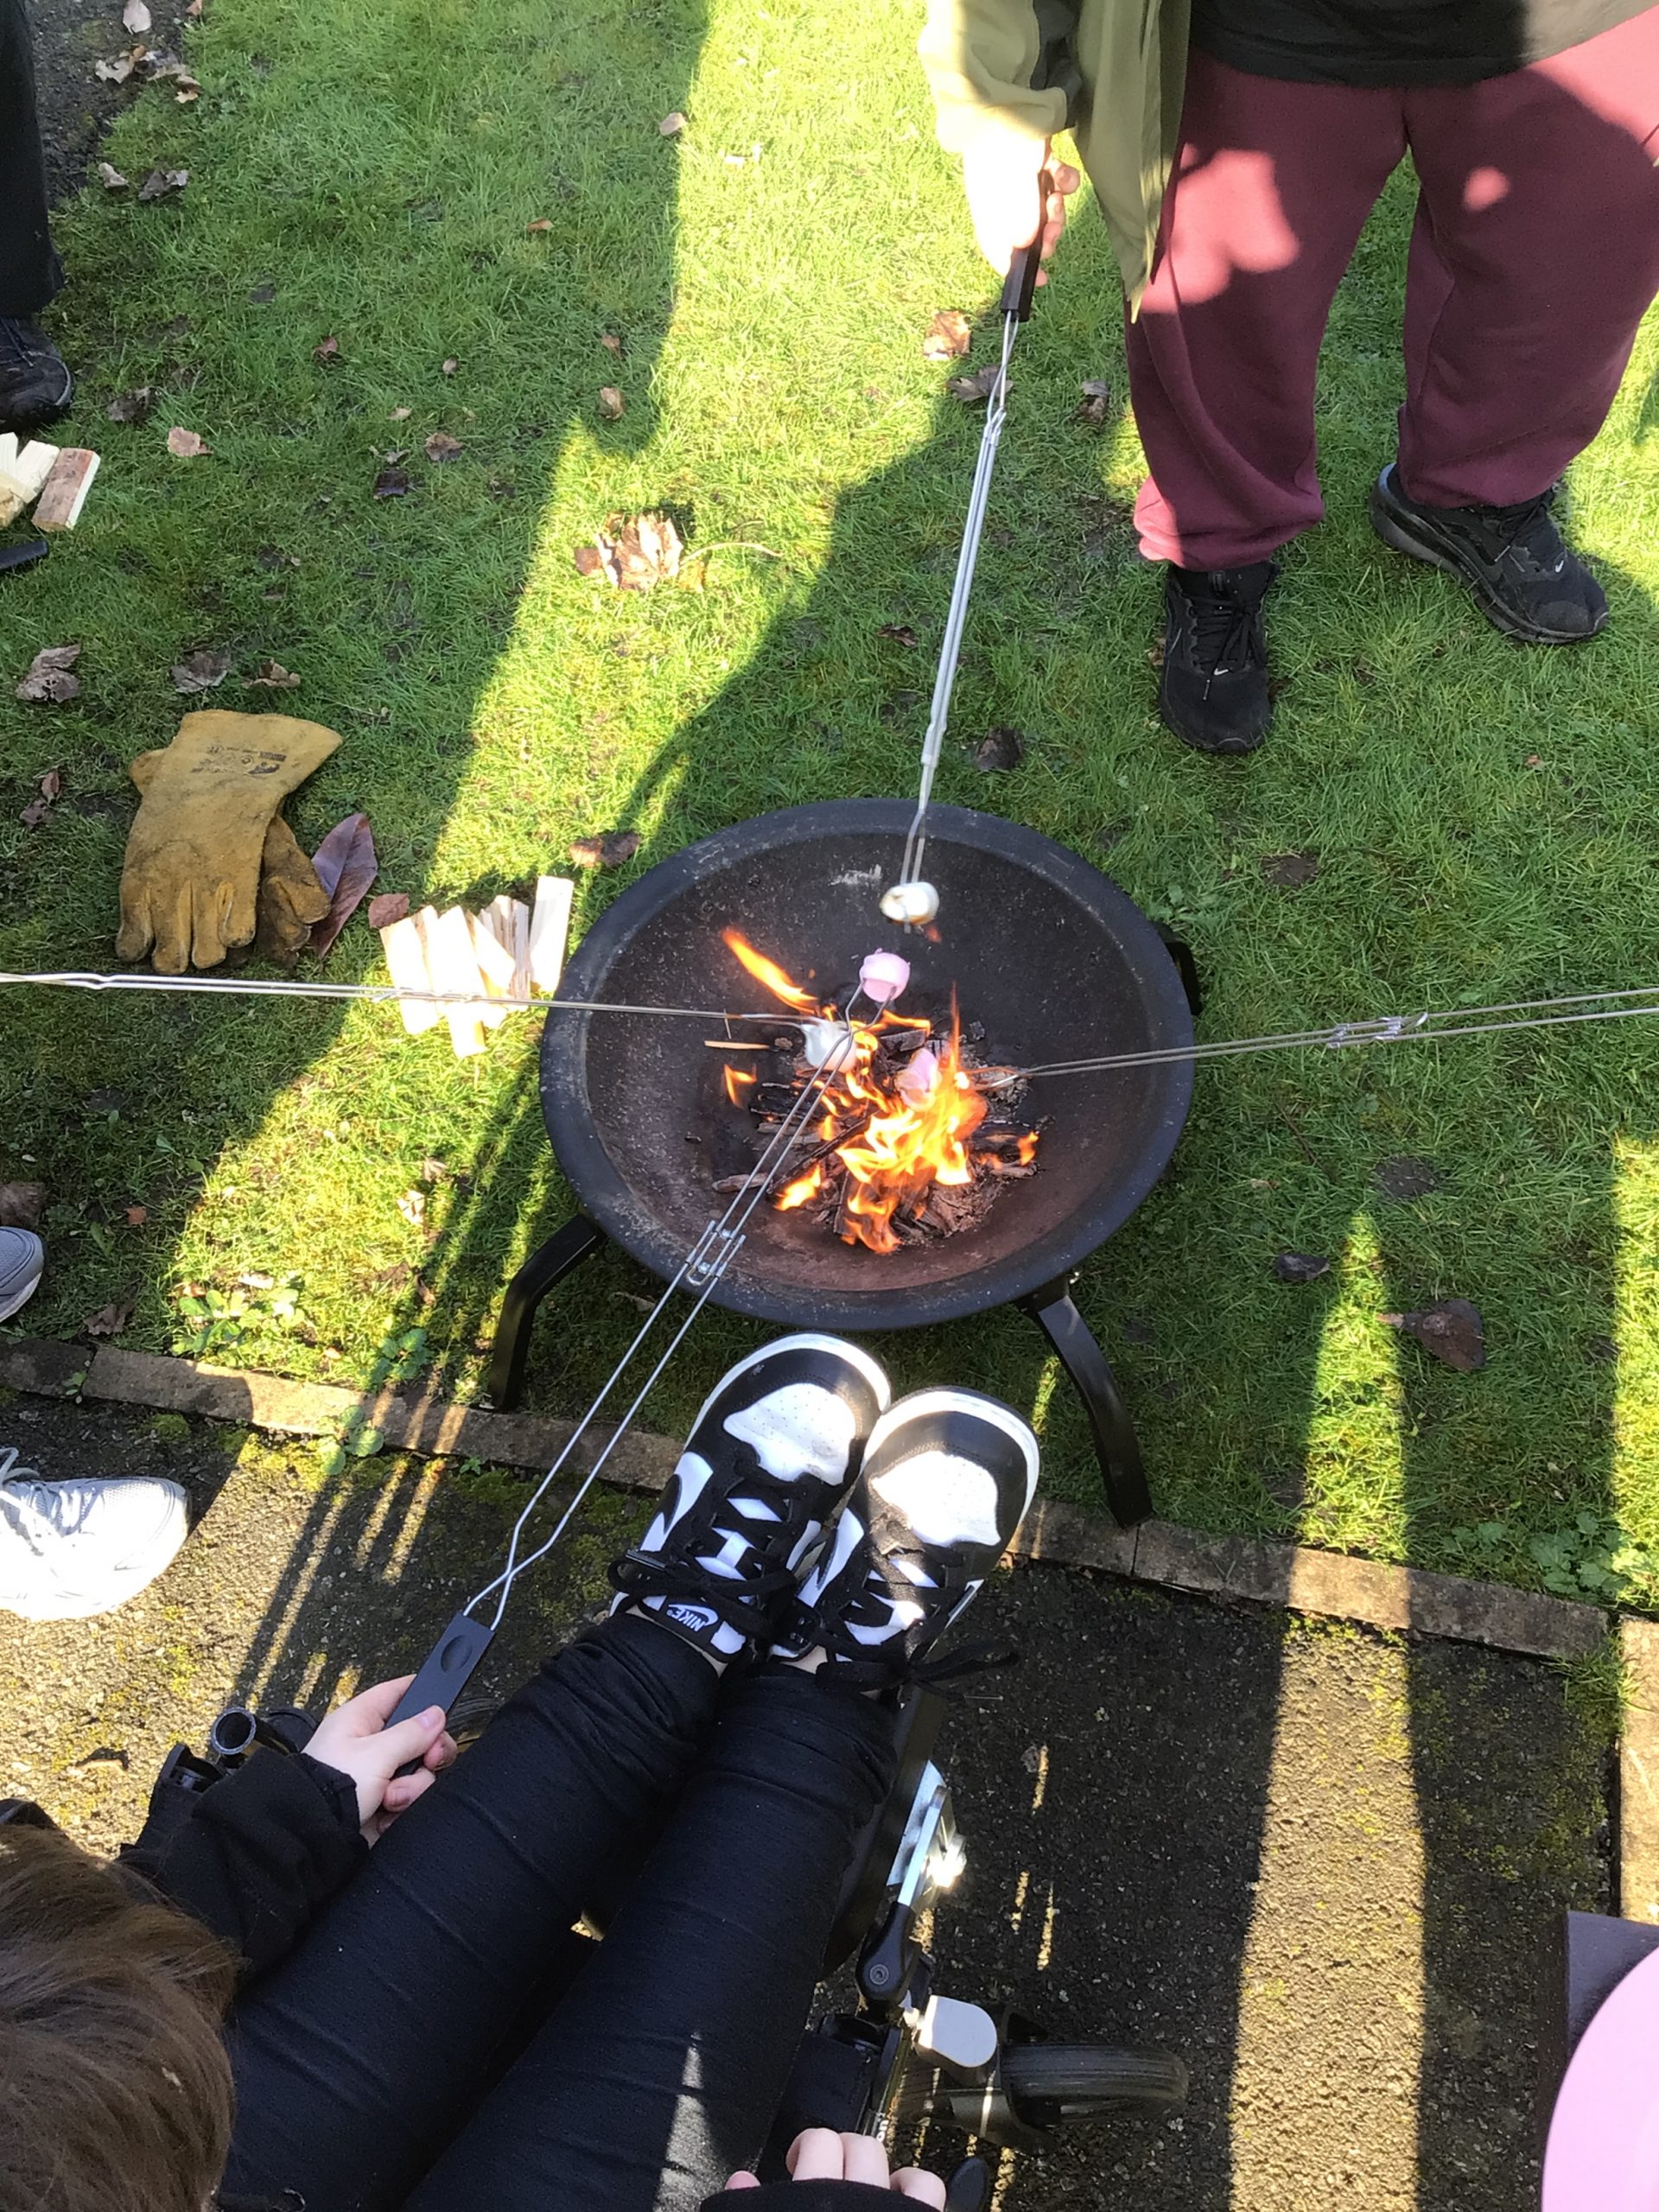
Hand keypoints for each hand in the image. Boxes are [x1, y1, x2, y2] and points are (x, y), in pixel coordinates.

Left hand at [304, 1676, 456, 1842]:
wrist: (313, 1836)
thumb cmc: (328, 1788)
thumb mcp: (375, 1754)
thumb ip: (411, 1734)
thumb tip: (435, 1716)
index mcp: (361, 1720)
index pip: (398, 1692)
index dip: (422, 1696)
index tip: (441, 1709)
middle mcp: (370, 1745)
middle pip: (418, 1737)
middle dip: (426, 1754)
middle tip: (428, 1760)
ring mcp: (376, 1775)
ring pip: (418, 1771)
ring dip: (411, 1788)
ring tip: (390, 1798)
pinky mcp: (381, 1802)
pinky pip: (409, 1797)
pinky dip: (402, 1808)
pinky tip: (386, 1812)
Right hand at [725, 2128, 944, 2203]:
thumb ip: (747, 2206)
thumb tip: (740, 2179)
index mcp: (808, 2199)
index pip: (813, 2143)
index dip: (802, 2150)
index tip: (795, 2165)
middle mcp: (855, 2197)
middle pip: (848, 2142)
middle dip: (835, 2152)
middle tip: (825, 2174)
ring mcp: (888, 2207)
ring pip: (884, 2157)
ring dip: (872, 2166)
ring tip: (861, 2182)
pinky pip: (927, 2188)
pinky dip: (915, 2187)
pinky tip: (901, 2197)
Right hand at [960, 131, 1078, 282]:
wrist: (1009, 93)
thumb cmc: (1004, 146)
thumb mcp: (1013, 190)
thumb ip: (1021, 221)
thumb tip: (1026, 246)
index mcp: (988, 212)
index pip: (999, 251)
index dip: (1019, 269)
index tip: (1042, 280)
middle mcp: (1002, 200)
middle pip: (1028, 233)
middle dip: (1047, 234)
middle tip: (1056, 228)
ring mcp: (1018, 179)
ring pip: (1044, 208)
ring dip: (1056, 208)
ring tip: (1058, 195)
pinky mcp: (1035, 160)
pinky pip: (1053, 180)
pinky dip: (1062, 180)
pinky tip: (1063, 173)